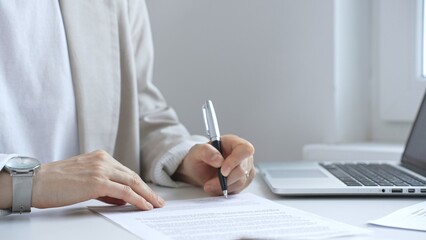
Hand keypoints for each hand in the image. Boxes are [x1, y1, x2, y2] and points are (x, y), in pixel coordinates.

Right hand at [32, 150, 164, 209]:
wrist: (37, 182)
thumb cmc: (56, 183)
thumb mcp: (85, 180)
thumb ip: (105, 187)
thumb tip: (122, 198)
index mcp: (101, 157)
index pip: (126, 172)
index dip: (140, 184)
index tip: (149, 194)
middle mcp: (103, 160)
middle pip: (133, 176)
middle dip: (148, 190)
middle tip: (159, 200)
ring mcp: (101, 169)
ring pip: (132, 182)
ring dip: (147, 195)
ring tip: (156, 205)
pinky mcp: (97, 181)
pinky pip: (124, 191)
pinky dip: (137, 199)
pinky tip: (145, 205)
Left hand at [173, 134, 254, 194]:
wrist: (198, 171)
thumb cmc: (199, 158)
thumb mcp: (196, 152)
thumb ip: (206, 152)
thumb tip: (218, 159)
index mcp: (233, 142)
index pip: (244, 149)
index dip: (236, 160)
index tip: (223, 171)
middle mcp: (242, 154)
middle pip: (243, 168)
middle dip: (226, 179)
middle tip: (209, 183)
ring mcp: (246, 168)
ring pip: (241, 181)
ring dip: (224, 186)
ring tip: (209, 185)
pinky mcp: (244, 180)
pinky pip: (239, 189)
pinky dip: (226, 190)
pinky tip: (216, 187)